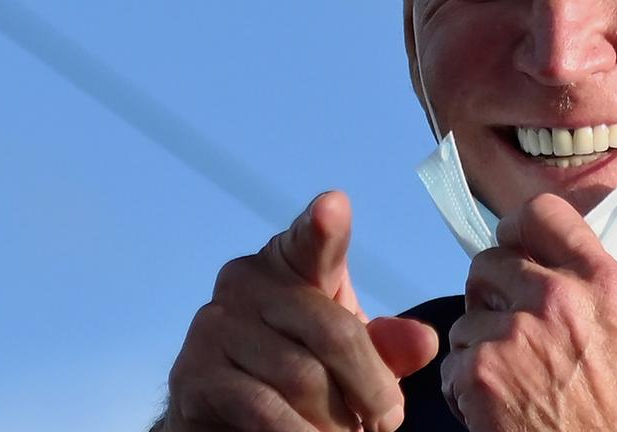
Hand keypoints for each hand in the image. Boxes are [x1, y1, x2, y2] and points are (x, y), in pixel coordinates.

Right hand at [163, 191, 438, 431]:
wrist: (230, 420)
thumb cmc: (301, 373)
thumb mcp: (353, 357)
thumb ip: (386, 347)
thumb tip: (423, 342)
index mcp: (290, 262)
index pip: (311, 241)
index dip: (323, 226)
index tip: (334, 206)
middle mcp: (245, 280)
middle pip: (333, 332)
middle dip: (371, 387)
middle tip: (387, 420)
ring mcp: (214, 325)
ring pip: (302, 379)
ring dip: (337, 421)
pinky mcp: (193, 375)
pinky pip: (264, 410)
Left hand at [441, 194, 616, 431]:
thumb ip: (593, 290)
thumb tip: (556, 264)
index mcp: (600, 283)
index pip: (542, 214)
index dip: (517, 230)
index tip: (513, 248)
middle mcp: (557, 297)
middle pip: (489, 263)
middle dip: (491, 295)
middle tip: (506, 327)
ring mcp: (514, 334)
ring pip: (466, 319)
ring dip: (479, 348)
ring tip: (510, 381)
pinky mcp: (480, 373)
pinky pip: (453, 365)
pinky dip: (466, 389)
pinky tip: (495, 408)